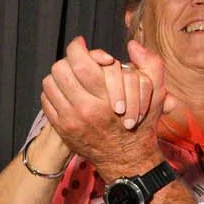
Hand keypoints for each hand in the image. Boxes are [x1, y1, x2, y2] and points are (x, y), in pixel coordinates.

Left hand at [40, 37, 163, 179]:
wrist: (127, 158)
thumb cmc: (141, 124)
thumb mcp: (156, 94)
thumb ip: (151, 64)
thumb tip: (132, 45)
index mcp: (105, 98)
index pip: (78, 61)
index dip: (77, 47)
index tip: (81, 44)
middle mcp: (84, 109)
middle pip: (60, 70)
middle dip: (68, 60)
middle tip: (76, 61)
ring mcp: (70, 120)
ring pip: (50, 83)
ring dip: (60, 76)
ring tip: (71, 75)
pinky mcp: (62, 128)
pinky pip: (46, 101)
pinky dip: (54, 92)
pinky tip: (66, 92)